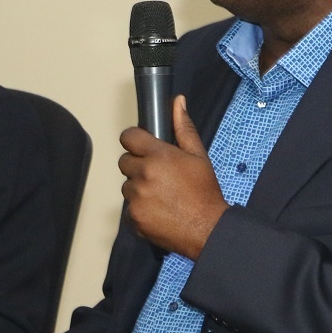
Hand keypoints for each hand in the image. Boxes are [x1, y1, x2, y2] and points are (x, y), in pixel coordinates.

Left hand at [118, 95, 227, 259]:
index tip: (142, 146)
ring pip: (127, 186)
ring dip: (138, 188)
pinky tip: (158, 210)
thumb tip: (178, 103)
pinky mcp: (132, 218)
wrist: (206, 229)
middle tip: (158, 174)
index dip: (135, 140)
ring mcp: (135, 198)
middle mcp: (143, 175)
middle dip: (138, 165)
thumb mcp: (198, 156)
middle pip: (125, 162)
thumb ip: (184, 128)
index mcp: (158, 156)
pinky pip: (129, 207)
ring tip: (161, 195)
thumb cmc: (204, 192)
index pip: (128, 137)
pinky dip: (140, 208)